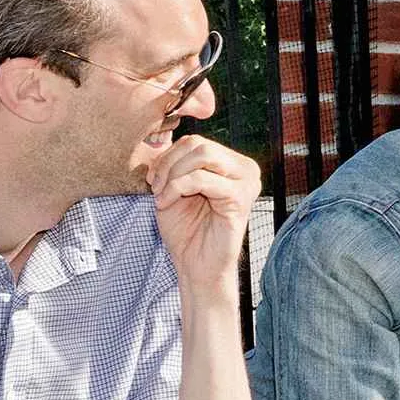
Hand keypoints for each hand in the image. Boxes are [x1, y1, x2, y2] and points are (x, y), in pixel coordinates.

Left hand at [147, 136, 258, 297]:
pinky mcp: (240, 199)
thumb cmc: (186, 229)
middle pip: (199, 144)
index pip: (195, 141)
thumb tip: (160, 135)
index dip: (167, 156)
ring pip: (202, 155)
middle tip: (155, 187)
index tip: (152, 180)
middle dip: (168, 163)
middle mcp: (246, 169)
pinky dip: (175, 189)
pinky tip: (166, 204)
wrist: (195, 264)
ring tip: (162, 195)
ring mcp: (247, 183)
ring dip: (171, 174)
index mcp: (233, 164)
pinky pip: (200, 179)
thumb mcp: (174, 187)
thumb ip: (174, 162)